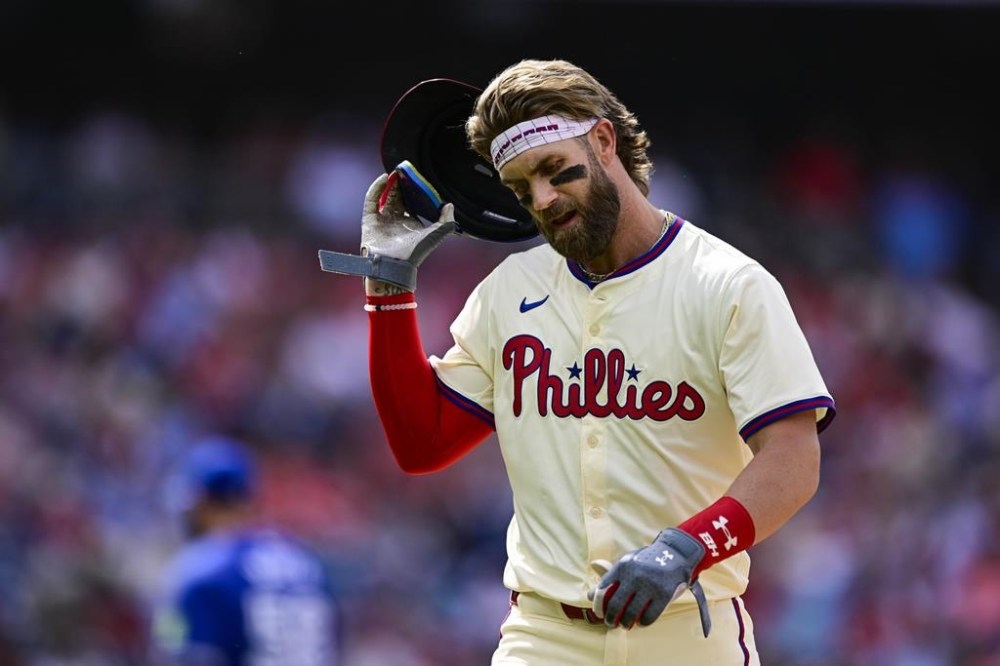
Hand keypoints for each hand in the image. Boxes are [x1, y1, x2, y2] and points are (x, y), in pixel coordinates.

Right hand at [318, 172, 455, 291]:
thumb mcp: (436, 235)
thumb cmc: (416, 252)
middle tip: (406, 170)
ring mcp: (382, 220)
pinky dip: (376, 189)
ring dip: (390, 184)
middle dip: (402, 184)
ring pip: (385, 197)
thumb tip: (449, 205)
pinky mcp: (369, 220)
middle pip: (398, 197)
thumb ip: (447, 222)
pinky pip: (371, 201)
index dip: (415, 190)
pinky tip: (384, 178)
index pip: (413, 202)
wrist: (394, 266)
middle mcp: (396, 220)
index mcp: (411, 223)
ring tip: (396, 172)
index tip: (418, 178)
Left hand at [588, 528, 711, 635]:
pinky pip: (649, 616)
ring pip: (631, 613)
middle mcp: (635, 575)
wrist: (675, 554)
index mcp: (623, 565)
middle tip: (610, 623)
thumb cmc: (646, 562)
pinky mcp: (664, 594)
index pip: (603, 588)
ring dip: (625, 624)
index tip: (599, 612)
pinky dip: (643, 623)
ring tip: (624, 626)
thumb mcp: (628, 562)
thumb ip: (609, 577)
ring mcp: (650, 585)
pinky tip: (640, 623)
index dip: (598, 604)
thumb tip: (590, 596)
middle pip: (615, 604)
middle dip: (610, 618)